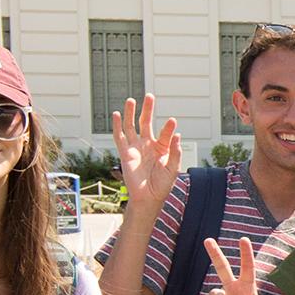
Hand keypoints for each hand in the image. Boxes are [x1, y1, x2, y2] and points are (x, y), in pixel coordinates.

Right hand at [111, 94, 184, 209]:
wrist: (148, 198)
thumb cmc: (162, 186)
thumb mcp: (173, 169)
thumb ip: (175, 152)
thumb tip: (178, 135)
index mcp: (161, 148)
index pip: (165, 133)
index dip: (169, 127)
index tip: (172, 121)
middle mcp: (148, 145)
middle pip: (146, 122)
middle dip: (148, 109)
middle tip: (150, 96)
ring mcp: (136, 148)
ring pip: (131, 126)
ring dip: (131, 114)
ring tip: (131, 100)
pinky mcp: (125, 153)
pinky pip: (119, 137)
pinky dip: (117, 126)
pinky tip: (116, 114)